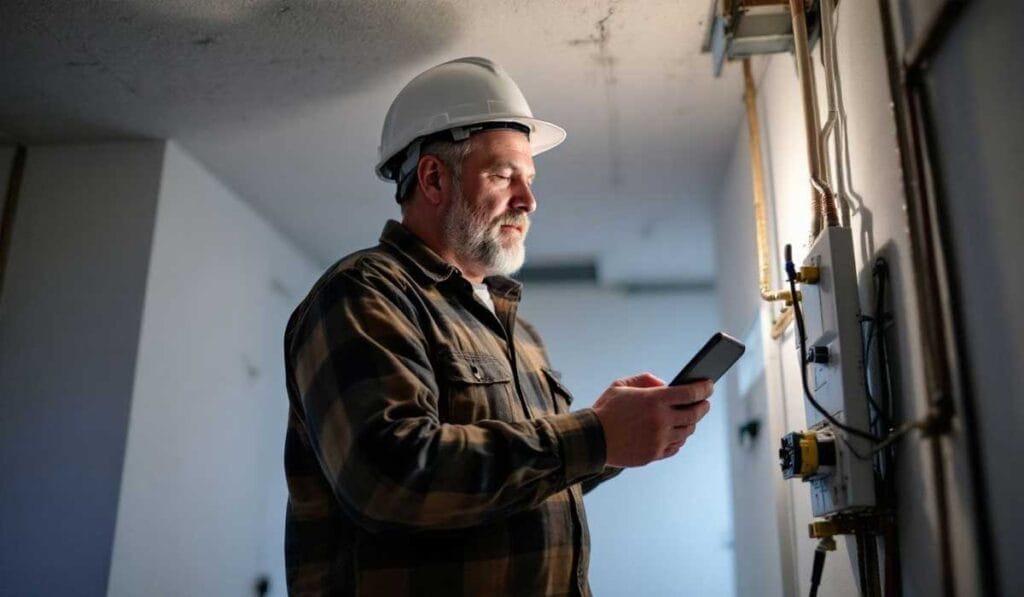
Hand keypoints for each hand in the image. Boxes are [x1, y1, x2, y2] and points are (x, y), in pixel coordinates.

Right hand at [591, 372, 712, 467]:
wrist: (591, 439)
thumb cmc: (606, 409)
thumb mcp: (621, 385)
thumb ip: (645, 380)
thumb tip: (666, 384)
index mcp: (654, 400)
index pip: (690, 393)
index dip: (704, 388)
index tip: (709, 385)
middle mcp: (660, 421)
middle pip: (694, 414)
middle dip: (703, 406)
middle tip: (705, 402)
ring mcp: (658, 440)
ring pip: (687, 432)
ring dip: (691, 423)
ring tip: (690, 417)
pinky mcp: (653, 454)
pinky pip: (675, 447)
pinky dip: (679, 438)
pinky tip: (677, 433)